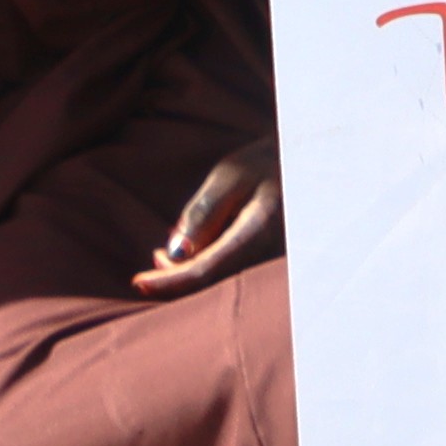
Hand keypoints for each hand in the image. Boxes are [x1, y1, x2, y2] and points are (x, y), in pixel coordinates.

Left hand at [137, 139, 281, 294]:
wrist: (307, 162)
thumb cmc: (268, 162)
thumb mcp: (231, 176)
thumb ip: (202, 213)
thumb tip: (176, 254)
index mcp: (257, 231)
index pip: (207, 269)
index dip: (170, 281)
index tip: (138, 283)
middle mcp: (267, 254)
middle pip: (212, 281)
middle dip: (177, 274)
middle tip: (155, 257)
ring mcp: (269, 260)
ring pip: (220, 276)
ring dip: (191, 268)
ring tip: (173, 247)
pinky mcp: (267, 259)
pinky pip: (230, 269)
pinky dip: (207, 262)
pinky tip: (197, 248)